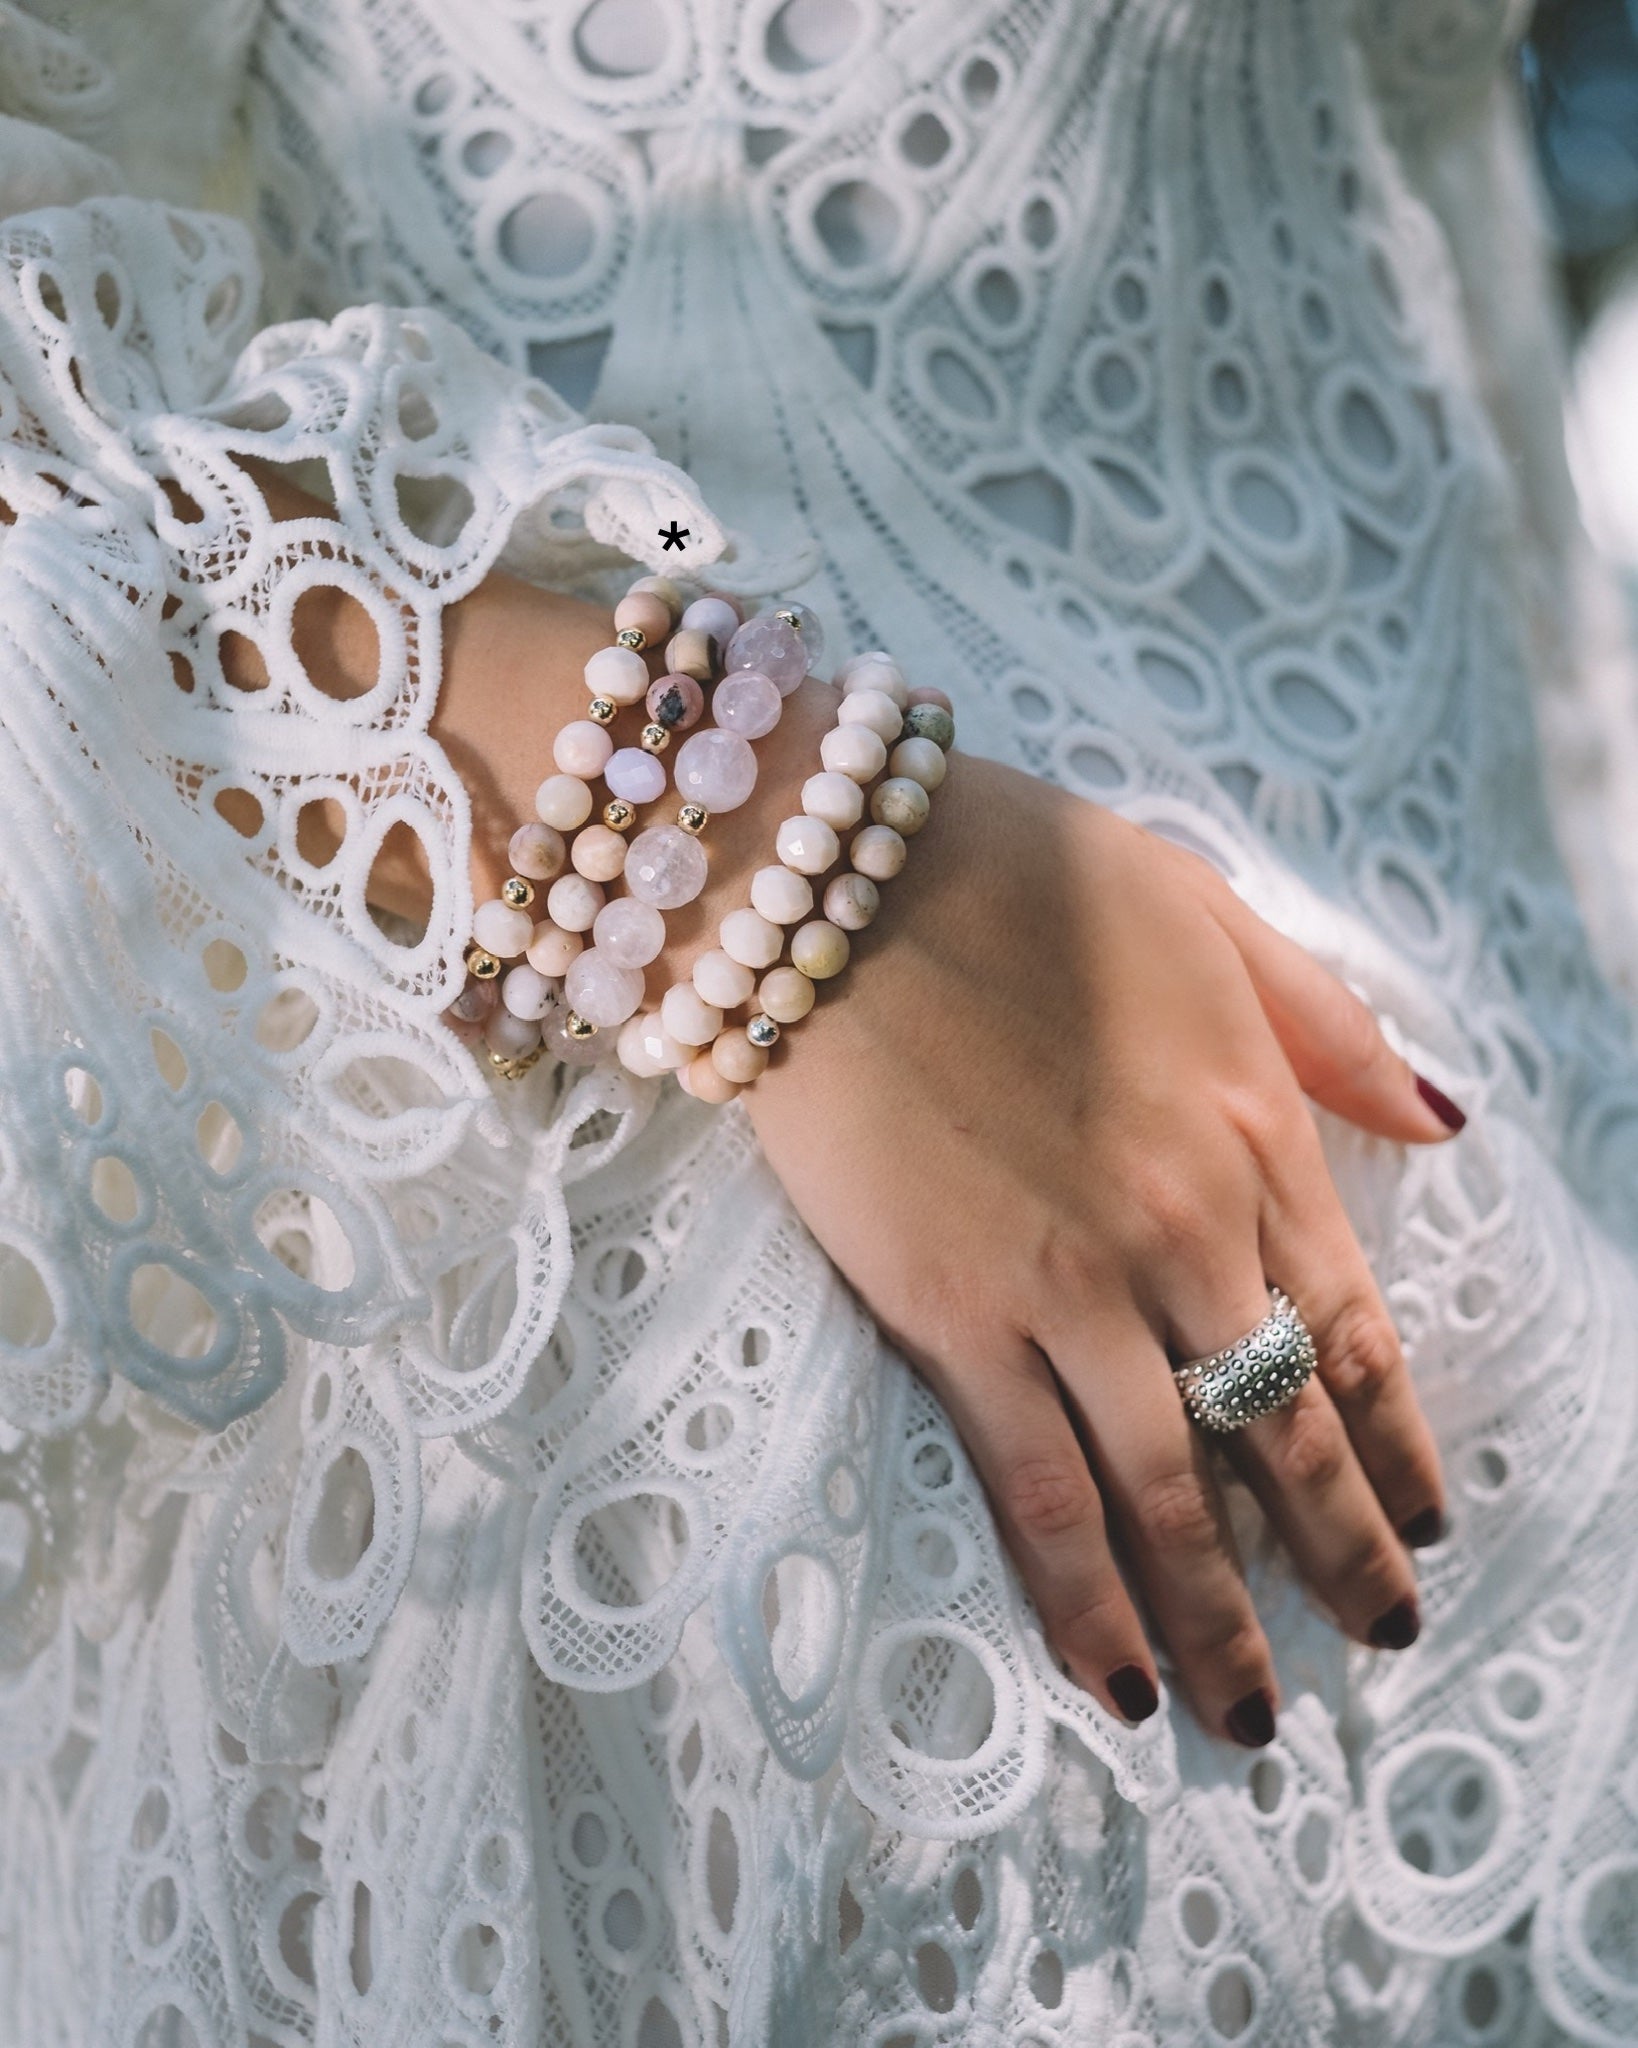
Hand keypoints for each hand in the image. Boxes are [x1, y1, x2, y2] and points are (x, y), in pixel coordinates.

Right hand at [744, 744, 1457, 1744]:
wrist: (835, 873)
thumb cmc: (1018, 872)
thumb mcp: (1210, 909)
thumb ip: (1329, 1025)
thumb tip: (1445, 1116)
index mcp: (1254, 1133)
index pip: (1354, 1332)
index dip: (1395, 1446)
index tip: (1424, 1525)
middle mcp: (1182, 1231)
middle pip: (1282, 1434)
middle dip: (1339, 1558)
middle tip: (1375, 1645)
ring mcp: (1067, 1285)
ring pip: (1172, 1491)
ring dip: (1223, 1618)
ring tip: (1252, 1717)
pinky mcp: (951, 1314)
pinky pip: (1034, 1485)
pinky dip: (1081, 1593)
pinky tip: (1115, 1674)